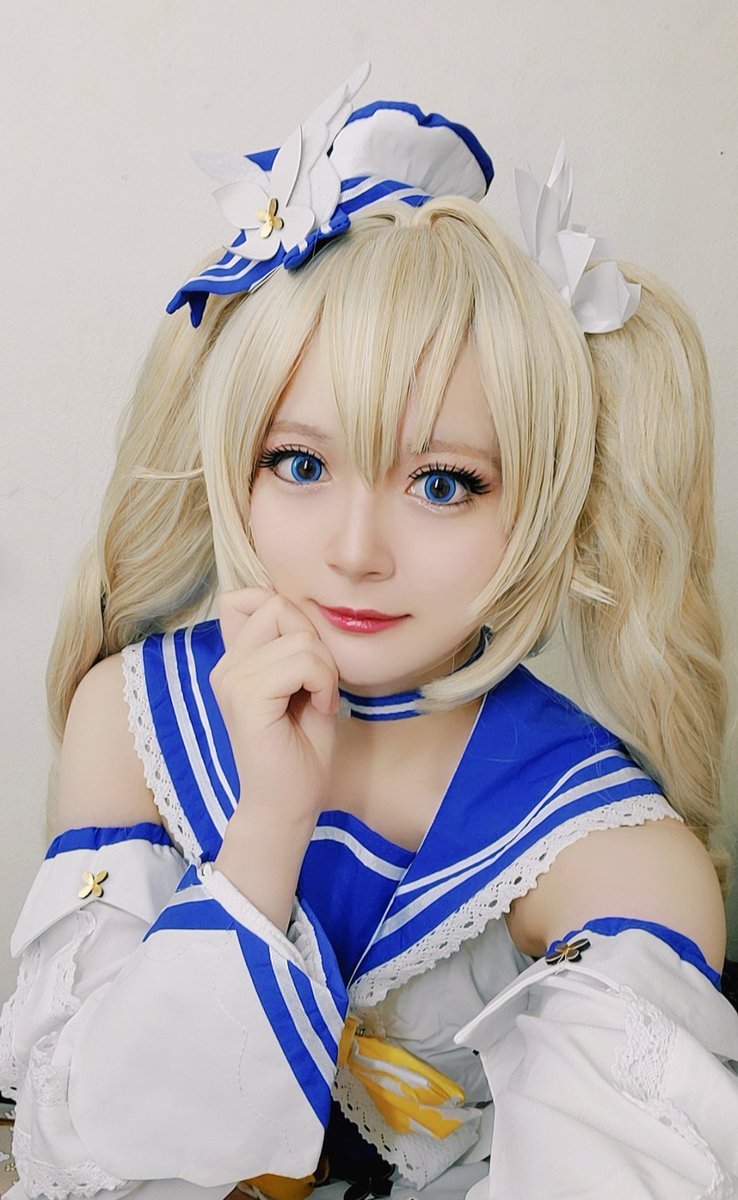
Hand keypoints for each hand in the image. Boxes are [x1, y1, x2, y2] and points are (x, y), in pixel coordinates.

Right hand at [209, 588, 339, 823]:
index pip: (255, 597)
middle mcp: (226, 665)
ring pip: (299, 637)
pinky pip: (301, 662)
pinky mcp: (245, 699)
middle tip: (319, 685)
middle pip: (280, 606)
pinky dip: (323, 683)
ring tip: (317, 702)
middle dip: (315, 642)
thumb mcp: (304, 681)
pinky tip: (319, 709)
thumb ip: (293, 642)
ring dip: (325, 669)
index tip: (306, 662)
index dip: (292, 615)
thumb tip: (295, 602)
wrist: (288, 805)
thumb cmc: (301, 749)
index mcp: (235, 659)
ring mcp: (231, 680)